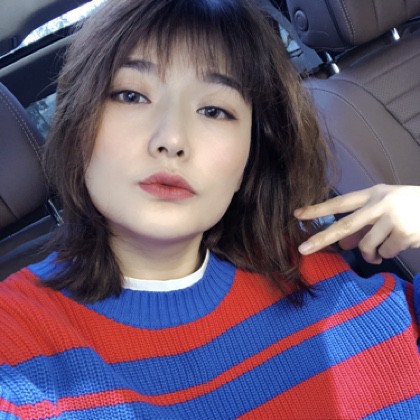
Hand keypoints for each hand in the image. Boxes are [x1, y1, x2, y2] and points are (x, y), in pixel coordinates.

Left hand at [294, 184, 419, 263]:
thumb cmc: (410, 208)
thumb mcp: (385, 209)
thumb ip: (363, 224)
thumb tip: (343, 244)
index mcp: (373, 194)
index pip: (340, 202)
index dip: (318, 209)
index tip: (297, 215)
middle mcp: (380, 204)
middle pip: (345, 225)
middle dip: (322, 238)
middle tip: (303, 249)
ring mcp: (392, 218)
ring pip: (366, 245)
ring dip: (370, 253)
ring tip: (378, 251)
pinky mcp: (404, 233)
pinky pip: (385, 252)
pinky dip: (388, 253)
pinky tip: (399, 244)